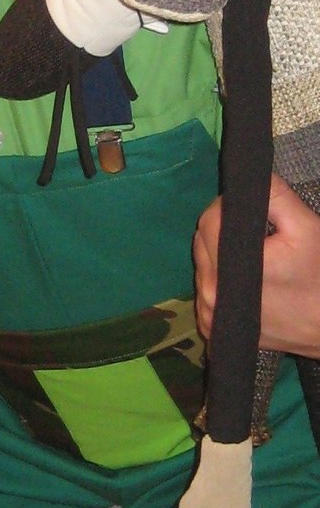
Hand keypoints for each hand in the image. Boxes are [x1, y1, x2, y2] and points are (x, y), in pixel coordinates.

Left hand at [194, 174, 319, 357]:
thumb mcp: (306, 227)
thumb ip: (274, 196)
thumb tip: (248, 179)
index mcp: (232, 266)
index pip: (209, 220)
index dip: (228, 207)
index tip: (252, 211)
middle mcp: (212, 292)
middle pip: (201, 241)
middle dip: (222, 229)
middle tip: (256, 234)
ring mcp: (209, 314)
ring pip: (201, 265)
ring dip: (218, 253)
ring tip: (253, 257)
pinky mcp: (211, 329)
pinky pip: (204, 290)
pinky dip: (217, 280)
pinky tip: (242, 280)